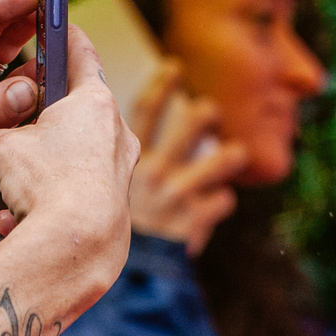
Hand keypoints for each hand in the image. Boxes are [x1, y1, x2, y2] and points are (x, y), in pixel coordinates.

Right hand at [0, 25, 139, 276]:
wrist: (75, 244)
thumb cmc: (43, 182)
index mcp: (93, 101)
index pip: (80, 52)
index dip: (62, 35)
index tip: (55, 21)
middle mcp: (116, 132)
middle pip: (78, 109)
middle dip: (45, 114)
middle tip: (18, 116)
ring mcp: (120, 170)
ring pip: (73, 157)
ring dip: (42, 165)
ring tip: (9, 184)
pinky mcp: (116, 205)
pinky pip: (74, 194)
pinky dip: (48, 202)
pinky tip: (16, 219)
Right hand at [127, 61, 244, 254]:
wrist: (126, 270)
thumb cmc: (112, 220)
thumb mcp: (100, 186)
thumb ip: (116, 161)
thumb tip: (130, 137)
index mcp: (128, 159)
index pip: (146, 110)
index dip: (162, 85)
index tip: (175, 66)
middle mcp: (153, 173)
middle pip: (189, 126)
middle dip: (205, 114)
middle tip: (210, 111)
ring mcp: (176, 196)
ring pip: (221, 161)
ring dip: (230, 157)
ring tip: (235, 154)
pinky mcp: (193, 221)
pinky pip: (221, 200)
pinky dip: (220, 201)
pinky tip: (216, 202)